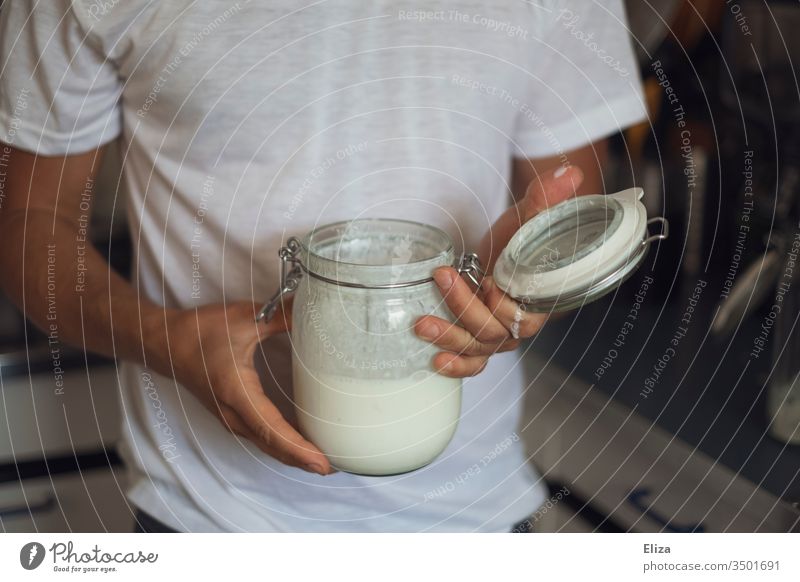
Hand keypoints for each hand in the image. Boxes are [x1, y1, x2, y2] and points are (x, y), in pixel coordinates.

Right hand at [152, 299, 332, 474]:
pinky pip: (261, 438)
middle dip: (305, 460)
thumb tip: (311, 307)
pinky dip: (282, 446)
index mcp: (237, 393)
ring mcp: (232, 418)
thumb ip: (281, 316)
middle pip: (274, 446)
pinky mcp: (232, 415)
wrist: (165, 342)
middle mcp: (234, 414)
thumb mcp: (244, 318)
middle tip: (338, 467)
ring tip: (324, 461)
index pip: (273, 429)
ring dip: (294, 456)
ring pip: (267, 445)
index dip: (299, 449)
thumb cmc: (201, 332)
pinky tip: (300, 445)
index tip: (322, 462)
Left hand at [415, 165, 585, 376]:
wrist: (503, 249)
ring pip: (478, 348)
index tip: (487, 280)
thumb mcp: (528, 217)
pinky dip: (457, 366)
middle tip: (444, 277)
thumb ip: (545, 199)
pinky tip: (435, 363)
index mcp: (536, 298)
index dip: (504, 304)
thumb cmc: (518, 236)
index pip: (523, 314)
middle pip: (493, 331)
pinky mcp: (478, 338)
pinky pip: (473, 363)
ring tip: (421, 323)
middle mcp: (517, 323)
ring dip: (450, 337)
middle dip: (465, 309)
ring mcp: (498, 335)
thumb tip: (570, 174)